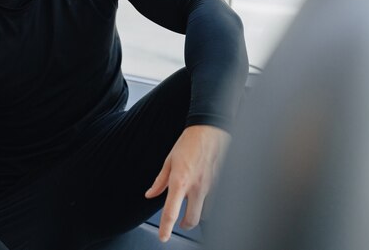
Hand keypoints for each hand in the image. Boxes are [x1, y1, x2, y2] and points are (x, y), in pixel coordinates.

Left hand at [145, 125, 229, 241]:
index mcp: (180, 181)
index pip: (171, 212)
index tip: (163, 237)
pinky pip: (212, 199)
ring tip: (191, 205)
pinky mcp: (218, 183)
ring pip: (204, 212)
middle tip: (179, 222)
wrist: (210, 130)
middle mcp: (196, 187)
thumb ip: (160, 181)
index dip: (166, 229)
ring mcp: (209, 187)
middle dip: (185, 225)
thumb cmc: (189, 142)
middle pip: (192, 220)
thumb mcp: (169, 160)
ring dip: (196, 212)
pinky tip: (200, 191)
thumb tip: (151, 194)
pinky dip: (205, 200)